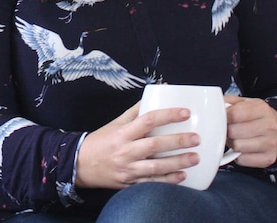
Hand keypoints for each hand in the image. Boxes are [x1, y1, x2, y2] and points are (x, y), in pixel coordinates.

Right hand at [75, 102, 200, 188]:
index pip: (147, 120)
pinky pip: (152, 182)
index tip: (185, 112)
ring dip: (177, 162)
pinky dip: (168, 180)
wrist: (80, 164)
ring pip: (156, 166)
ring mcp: (128, 168)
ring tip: (195, 158)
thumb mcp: (115, 123)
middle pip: (154, 145)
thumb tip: (156, 93)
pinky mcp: (130, 183)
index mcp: (122, 132)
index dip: (167, 115)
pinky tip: (183, 176)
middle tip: (196, 138)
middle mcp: (125, 150)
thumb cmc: (101, 141)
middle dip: (177, 141)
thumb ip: (136, 111)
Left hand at [224, 96, 276, 167]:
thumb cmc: (255, 116)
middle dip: (226, 131)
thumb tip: (211, 106)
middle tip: (228, 129)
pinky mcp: (269, 158)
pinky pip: (242, 160)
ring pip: (237, 146)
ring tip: (235, 138)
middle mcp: (269, 126)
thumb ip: (227, 102)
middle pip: (233, 132)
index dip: (223, 117)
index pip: (233, 114)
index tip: (222, 118)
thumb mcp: (244, 102)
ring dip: (231, 143)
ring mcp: (270, 143)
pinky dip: (238, 156)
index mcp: (261, 108)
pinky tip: (242, 148)